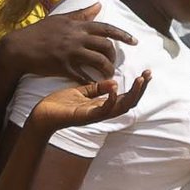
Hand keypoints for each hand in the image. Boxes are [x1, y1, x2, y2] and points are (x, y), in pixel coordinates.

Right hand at [0, 5, 132, 86]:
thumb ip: (81, 14)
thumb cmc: (39, 32)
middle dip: (114, 56)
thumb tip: (99, 5)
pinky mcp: (64, 67)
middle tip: (113, 63)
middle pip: (106, 46)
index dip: (123, 35)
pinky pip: (84, 76)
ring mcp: (71, 53)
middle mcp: (76, 38)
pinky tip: (96, 85)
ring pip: (99, 61)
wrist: (19, 47)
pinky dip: (92, 81)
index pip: (106, 28)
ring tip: (109, 75)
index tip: (135, 42)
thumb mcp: (61, 19)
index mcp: (77, 26)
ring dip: (108, 70)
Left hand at [28, 69, 149, 132]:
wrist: (41, 115)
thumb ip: (96, 88)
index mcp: (102, 104)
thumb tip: (113, 81)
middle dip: (141, 89)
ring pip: (121, 107)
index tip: (146, 72)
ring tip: (140, 80)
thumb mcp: (80, 91)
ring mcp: (95, 115)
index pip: (126, 96)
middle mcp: (103, 111)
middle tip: (148, 74)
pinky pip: (103, 110)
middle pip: (129, 102)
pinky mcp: (85, 116)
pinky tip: (114, 88)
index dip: (138, 86)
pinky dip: (111, 99)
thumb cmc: (59, 104)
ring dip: (133, 94)